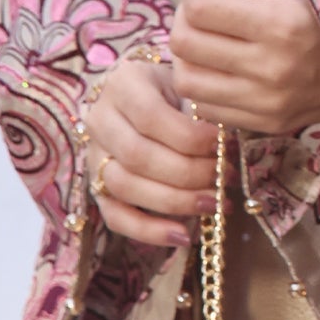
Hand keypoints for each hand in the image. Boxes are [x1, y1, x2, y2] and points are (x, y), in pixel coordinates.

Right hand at [84, 55, 218, 247]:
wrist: (151, 99)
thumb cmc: (180, 95)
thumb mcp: (191, 89)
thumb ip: (202, 114)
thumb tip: (225, 152)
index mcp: (124, 84)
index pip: (150, 116)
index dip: (191, 138)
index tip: (223, 145)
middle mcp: (100, 118)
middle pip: (137, 156)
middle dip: (188, 174)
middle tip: (224, 178)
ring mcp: (94, 155)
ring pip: (124, 186)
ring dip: (175, 202)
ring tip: (214, 204)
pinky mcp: (98, 187)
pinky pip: (116, 216)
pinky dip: (150, 232)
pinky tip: (184, 235)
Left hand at [170, 0, 319, 133]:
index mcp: (282, 27)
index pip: (199, 9)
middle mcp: (273, 71)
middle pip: (185, 46)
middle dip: (186, 19)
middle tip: (206, 9)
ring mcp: (271, 105)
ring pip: (189, 82)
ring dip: (190, 57)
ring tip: (211, 40)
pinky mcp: (272, 125)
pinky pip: (210, 109)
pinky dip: (207, 86)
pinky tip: (226, 68)